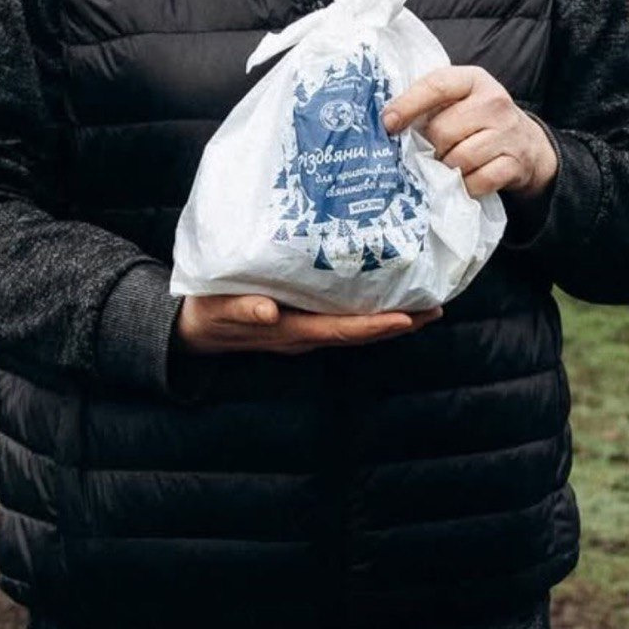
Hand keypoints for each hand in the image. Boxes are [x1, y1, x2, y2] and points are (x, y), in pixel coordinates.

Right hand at [176, 293, 440, 354]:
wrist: (192, 328)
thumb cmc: (207, 314)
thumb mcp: (219, 310)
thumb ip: (243, 309)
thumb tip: (270, 311)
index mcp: (291, 331)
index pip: (342, 330)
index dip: (376, 326)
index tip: (408, 318)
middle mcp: (306, 333)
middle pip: (361, 332)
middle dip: (400, 323)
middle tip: (436, 308)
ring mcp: (308, 328)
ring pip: (358, 326)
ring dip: (393, 317)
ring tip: (427, 304)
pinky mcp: (305, 318)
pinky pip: (345, 316)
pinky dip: (372, 309)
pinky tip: (390, 295)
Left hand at [382, 65, 558, 200]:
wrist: (527, 144)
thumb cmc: (478, 120)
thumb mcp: (459, 100)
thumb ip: (428, 103)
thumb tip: (387, 125)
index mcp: (474, 79)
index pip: (437, 85)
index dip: (408, 105)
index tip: (388, 124)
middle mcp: (495, 102)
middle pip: (443, 130)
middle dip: (430, 146)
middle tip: (430, 151)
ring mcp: (508, 133)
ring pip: (458, 159)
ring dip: (446, 168)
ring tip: (447, 165)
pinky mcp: (515, 163)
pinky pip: (477, 181)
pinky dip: (465, 186)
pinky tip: (464, 180)